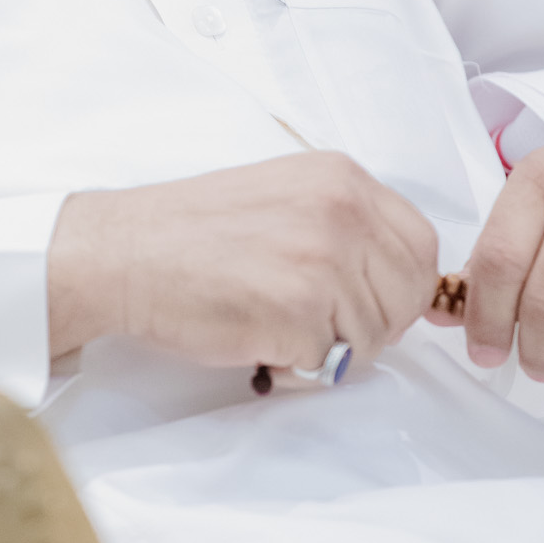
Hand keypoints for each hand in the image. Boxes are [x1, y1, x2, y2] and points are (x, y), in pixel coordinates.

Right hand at [48, 152, 438, 373]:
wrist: (123, 253)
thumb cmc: (189, 232)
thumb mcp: (282, 194)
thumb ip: (343, 221)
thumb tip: (392, 276)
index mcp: (340, 177)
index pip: (421, 243)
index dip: (402, 284)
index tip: (373, 300)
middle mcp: (341, 212)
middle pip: (408, 294)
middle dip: (374, 322)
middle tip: (321, 324)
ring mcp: (324, 263)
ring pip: (373, 336)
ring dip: (330, 347)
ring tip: (275, 324)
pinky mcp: (300, 314)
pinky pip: (330, 363)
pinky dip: (296, 364)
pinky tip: (257, 338)